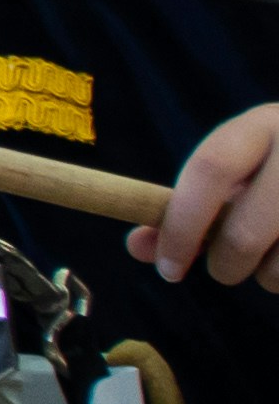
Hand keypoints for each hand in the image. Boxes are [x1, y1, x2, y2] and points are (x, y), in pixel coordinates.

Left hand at [134, 103, 278, 285]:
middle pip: (245, 232)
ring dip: (267, 277)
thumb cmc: (278, 169)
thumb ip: (185, 207)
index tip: (166, 267)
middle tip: (223, 268)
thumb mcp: (238, 172)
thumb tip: (138, 248)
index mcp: (262, 126)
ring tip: (273, 255)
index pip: (210, 169)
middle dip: (224, 264)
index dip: (181, 224)